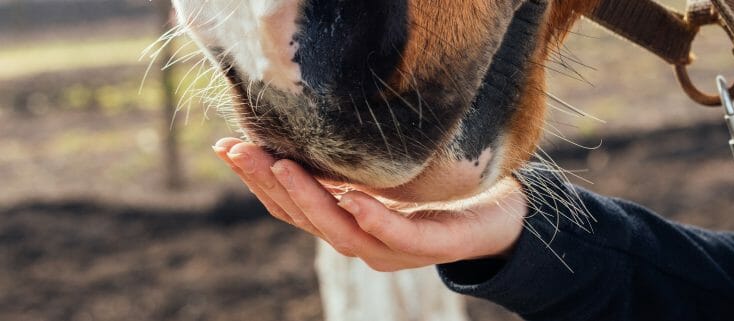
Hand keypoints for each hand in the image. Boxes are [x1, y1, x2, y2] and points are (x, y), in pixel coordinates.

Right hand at [212, 137, 527, 271]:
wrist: (499, 214)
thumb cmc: (438, 193)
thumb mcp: (383, 174)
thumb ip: (345, 169)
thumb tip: (301, 133)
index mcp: (349, 224)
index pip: (295, 207)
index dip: (258, 182)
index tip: (228, 148)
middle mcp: (366, 242)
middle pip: (308, 220)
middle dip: (270, 186)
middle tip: (241, 152)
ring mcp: (397, 248)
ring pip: (344, 233)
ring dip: (311, 200)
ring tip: (283, 166)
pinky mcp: (434, 244)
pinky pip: (399, 234)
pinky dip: (375, 219)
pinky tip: (356, 198)